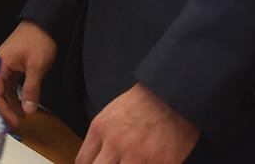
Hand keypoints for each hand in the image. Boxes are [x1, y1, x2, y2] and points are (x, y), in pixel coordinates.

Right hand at [0, 21, 57, 128]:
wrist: (44, 24)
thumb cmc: (37, 40)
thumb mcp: (36, 66)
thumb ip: (32, 89)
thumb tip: (29, 109)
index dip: (1, 108)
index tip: (11, 121)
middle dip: (3, 109)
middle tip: (13, 125)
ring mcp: (6, 66)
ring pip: (3, 90)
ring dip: (10, 104)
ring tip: (19, 118)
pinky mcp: (13, 66)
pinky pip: (10, 85)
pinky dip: (16, 96)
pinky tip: (23, 106)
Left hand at [76, 84, 198, 163]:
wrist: (170, 97)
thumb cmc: (142, 103)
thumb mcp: (111, 114)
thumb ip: (101, 138)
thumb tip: (98, 157)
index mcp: (100, 129)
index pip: (83, 161)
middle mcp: (116, 144)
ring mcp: (137, 156)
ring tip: (131, 162)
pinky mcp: (159, 163)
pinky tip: (147, 163)